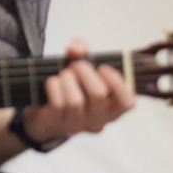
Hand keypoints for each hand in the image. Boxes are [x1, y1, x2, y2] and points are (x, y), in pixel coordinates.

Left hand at [20, 39, 135, 143]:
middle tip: (76, 65)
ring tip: (63, 74)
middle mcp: (98, 120)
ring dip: (67, 79)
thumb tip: (76, 47)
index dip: (118, 83)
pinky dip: (54, 86)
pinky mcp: (58, 124)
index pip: (127, 103)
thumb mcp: (81, 70)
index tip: (103, 68)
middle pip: (98, 94)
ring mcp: (78, 125)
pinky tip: (53, 82)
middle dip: (85, 71)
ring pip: (75, 101)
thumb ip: (82, 54)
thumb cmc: (72, 89)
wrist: (45, 114)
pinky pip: (58, 103)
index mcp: (112, 109)